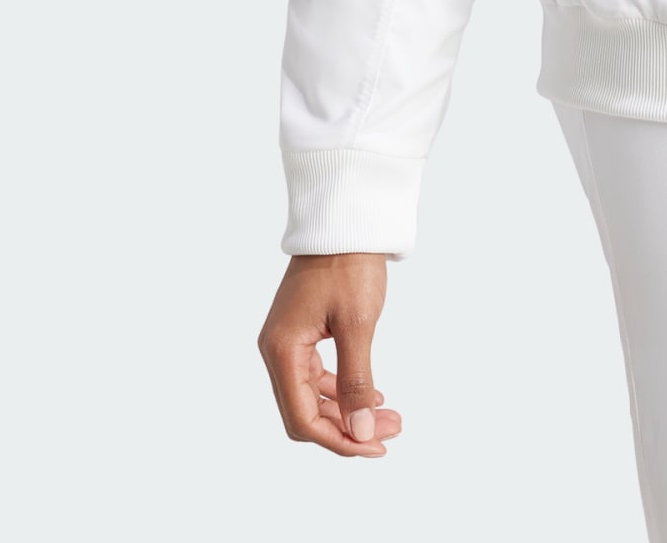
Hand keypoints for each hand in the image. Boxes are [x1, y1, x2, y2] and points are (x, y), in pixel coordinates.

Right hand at [257, 253, 403, 455]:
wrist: (345, 220)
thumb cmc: (350, 264)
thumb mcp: (358, 324)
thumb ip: (356, 381)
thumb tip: (361, 431)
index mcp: (282, 350)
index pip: (302, 418)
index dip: (337, 439)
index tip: (374, 446)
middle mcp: (277, 350)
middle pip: (305, 411)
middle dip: (347, 427)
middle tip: (390, 432)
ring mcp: (287, 341)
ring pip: (311, 395)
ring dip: (347, 410)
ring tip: (388, 417)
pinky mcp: (300, 332)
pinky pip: (316, 375)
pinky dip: (341, 388)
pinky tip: (372, 394)